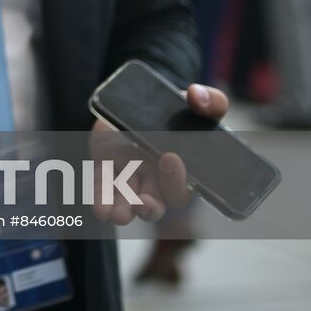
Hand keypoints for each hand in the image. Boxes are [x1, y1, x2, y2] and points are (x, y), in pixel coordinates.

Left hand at [90, 83, 229, 224]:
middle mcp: (155, 180)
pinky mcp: (106, 170)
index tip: (169, 157)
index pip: (182, 188)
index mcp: (180, 170)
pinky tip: (100, 208)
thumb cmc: (172, 112)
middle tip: (142, 202)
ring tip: (118, 215)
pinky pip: (102, 188)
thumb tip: (198, 95)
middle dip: (149, 207)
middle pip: (156, 204)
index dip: (177, 180)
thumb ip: (210, 101)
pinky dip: (100, 197)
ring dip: (122, 211)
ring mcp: (129, 177)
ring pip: (127, 203)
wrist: (135, 105)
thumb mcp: (194, 103)